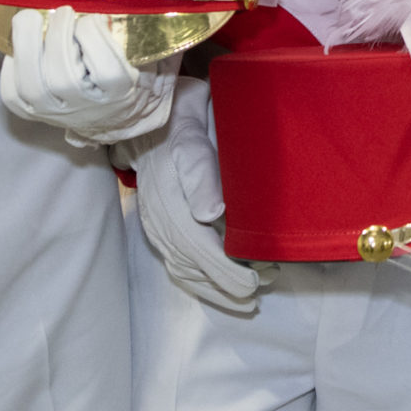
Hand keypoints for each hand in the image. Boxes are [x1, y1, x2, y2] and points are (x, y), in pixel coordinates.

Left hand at [1, 8, 176, 146]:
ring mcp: (55, 113)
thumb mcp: (158, 59)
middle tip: (65, 11)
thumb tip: (158, 1)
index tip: (94, 16)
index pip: (107, 72)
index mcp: (121, 95)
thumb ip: (158, 37)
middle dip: (59, 35)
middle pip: (64, 77)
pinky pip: (11, 93)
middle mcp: (86, 109)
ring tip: (31, 18)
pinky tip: (20, 45)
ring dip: (28, 45)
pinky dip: (11, 65)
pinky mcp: (31, 113)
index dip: (96, 38)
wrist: (117, 117)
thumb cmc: (137, 78)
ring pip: (32, 85)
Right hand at [127, 88, 261, 314]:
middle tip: (259, 295)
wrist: (151, 115)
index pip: (199, 249)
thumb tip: (211, 214)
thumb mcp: (191, 138)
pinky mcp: (159, 225)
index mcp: (169, 202)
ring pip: (183, 269)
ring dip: (214, 287)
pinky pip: (177, 262)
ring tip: (248, 295)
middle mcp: (160, 220)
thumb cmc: (181, 124)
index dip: (227, 271)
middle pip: (192, 267)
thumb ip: (200, 172)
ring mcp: (157, 225)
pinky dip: (198, 279)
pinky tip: (218, 283)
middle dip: (225, 286)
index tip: (254, 283)